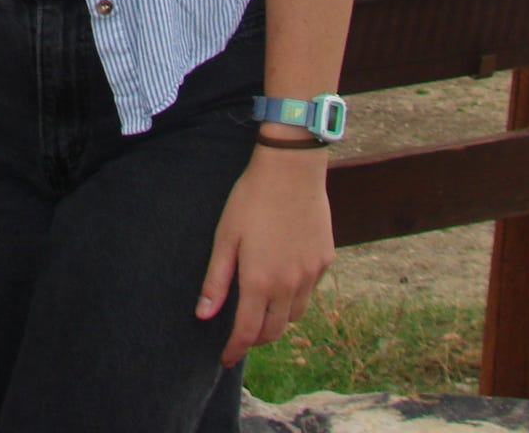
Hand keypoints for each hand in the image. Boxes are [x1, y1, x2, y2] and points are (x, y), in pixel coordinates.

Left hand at [195, 145, 333, 364]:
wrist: (291, 169)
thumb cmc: (251, 199)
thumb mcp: (225, 237)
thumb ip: (215, 280)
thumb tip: (203, 315)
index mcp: (260, 281)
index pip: (247, 332)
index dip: (235, 349)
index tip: (225, 359)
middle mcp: (289, 285)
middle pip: (274, 330)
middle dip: (256, 338)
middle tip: (241, 334)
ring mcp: (311, 274)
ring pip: (295, 315)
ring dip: (277, 319)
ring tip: (261, 308)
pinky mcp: (325, 260)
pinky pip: (309, 291)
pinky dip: (295, 295)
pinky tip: (283, 279)